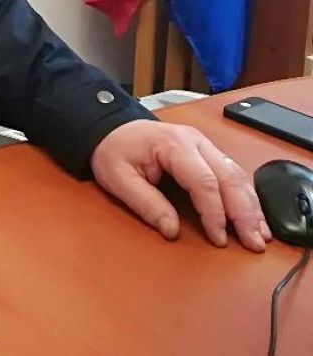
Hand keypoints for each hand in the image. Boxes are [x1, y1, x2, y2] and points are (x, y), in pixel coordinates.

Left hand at [90, 120, 271, 250]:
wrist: (110, 128)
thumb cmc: (113, 150)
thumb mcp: (118, 178)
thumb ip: (145, 204)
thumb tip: (172, 230)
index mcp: (173, 144)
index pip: (204, 181)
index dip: (215, 212)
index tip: (218, 238)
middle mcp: (196, 141)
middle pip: (229, 178)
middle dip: (244, 213)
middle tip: (253, 243)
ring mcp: (205, 145)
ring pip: (237, 175)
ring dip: (251, 206)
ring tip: (261, 235)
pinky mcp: (208, 153)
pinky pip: (233, 174)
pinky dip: (246, 197)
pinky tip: (254, 216)